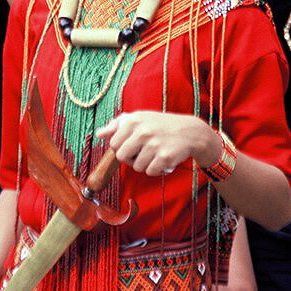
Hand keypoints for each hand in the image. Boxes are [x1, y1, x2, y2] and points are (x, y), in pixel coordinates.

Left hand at [96, 111, 221, 175]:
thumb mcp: (140, 118)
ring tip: (154, 155)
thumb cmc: (161, 125)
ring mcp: (154, 145)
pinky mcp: (165, 158)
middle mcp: (143, 132)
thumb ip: (118, 125)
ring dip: (145, 164)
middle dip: (130, 159)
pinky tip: (162, 160)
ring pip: (137, 167)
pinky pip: (150, 172)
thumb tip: (99, 133)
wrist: (190, 131)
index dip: (121, 148)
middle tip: (141, 153)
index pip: (113, 144)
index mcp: (134, 121)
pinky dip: (156, 170)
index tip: (132, 146)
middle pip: (122, 157)